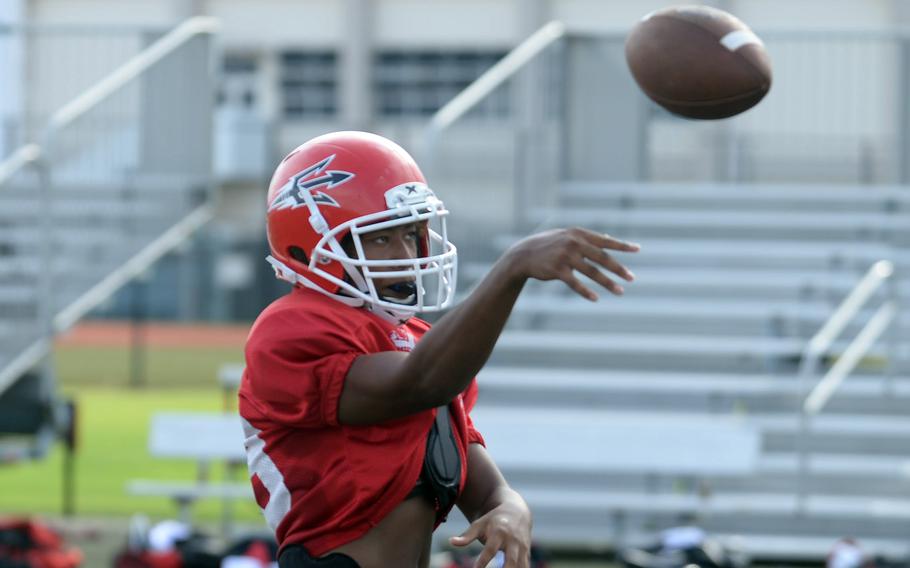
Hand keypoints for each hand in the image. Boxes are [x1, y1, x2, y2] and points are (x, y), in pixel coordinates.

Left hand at [449, 500, 532, 567]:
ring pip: (521, 566)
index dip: (482, 562)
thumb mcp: (480, 524)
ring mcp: (522, 547)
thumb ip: (467, 535)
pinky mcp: (527, 553)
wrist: (517, 512)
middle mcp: (513, 541)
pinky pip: (526, 567)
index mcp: (499, 533)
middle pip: (511, 561)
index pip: (490, 550)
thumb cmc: (493, 520)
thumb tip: (451, 542)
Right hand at [504, 227, 638, 300]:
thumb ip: (586, 238)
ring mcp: (565, 256)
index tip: (637, 249)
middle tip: (632, 278)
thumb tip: (608, 238)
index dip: (622, 245)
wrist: (523, 254)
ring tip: (620, 292)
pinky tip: (596, 298)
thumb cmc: (548, 245)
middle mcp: (574, 243)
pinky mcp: (557, 270)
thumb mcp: (567, 236)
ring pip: (592, 272)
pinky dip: (586, 291)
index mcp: (579, 234)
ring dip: (607, 283)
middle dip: (618, 269)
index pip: (605, 240)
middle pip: (602, 258)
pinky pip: (575, 283)